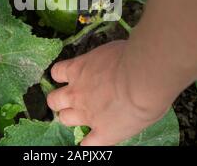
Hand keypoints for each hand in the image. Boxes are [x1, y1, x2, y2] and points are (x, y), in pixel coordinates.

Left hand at [47, 41, 170, 145]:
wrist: (142, 79)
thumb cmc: (132, 57)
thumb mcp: (111, 51)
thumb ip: (104, 61)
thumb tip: (112, 63)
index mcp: (79, 69)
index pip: (57, 72)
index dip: (61, 76)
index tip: (69, 77)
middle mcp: (77, 93)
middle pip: (54, 99)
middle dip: (60, 100)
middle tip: (72, 100)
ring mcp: (87, 114)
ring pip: (65, 119)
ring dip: (71, 118)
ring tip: (82, 118)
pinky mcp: (102, 132)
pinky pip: (87, 145)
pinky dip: (88, 143)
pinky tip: (94, 141)